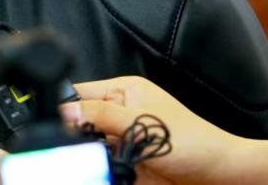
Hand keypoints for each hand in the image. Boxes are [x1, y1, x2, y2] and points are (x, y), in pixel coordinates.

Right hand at [63, 76, 267, 184]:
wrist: (221, 178)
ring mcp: (122, 143)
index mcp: (123, 91)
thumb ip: (100, 115)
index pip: (81, 93)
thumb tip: (65, 111)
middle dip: (72, 138)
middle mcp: (119, 114)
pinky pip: (102, 169)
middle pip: (81, 124)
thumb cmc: (193, 142)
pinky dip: (98, 173)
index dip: (63, 106)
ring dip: (85, 159)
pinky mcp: (127, 168)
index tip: (46, 121)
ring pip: (88, 150)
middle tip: (62, 150)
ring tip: (82, 164)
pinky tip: (99, 174)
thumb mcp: (141, 123)